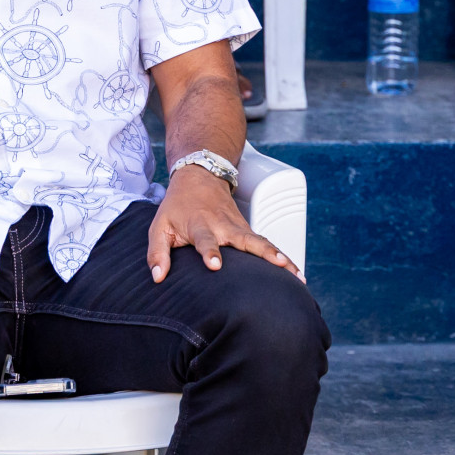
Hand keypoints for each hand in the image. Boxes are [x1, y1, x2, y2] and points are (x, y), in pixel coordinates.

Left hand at [146, 164, 299, 282]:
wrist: (199, 177)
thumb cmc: (177, 207)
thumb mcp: (159, 227)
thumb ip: (157, 253)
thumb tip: (157, 278)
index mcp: (200, 225)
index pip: (205, 239)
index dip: (209, 251)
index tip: (215, 264)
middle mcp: (224, 226)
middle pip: (246, 240)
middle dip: (262, 253)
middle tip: (279, 265)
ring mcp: (240, 228)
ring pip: (263, 243)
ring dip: (280, 258)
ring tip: (297, 276)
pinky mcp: (248, 230)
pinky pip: (267, 245)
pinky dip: (283, 258)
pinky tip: (297, 275)